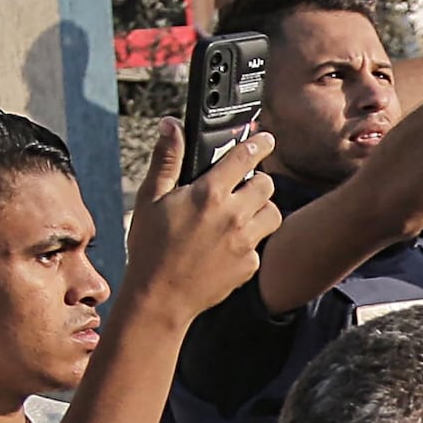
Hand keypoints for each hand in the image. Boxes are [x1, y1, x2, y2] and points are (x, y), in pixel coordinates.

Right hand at [123, 113, 279, 322]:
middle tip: (241, 186)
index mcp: (209, 194)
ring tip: (238, 214)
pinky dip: (250, 240)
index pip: (245, 157)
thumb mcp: (150, 198)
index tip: (266, 138)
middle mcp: (233, 215)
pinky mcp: (250, 264)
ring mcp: (245, 241)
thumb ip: (166, 159)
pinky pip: (261, 243)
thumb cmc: (150, 247)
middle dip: (256, 181)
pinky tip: (227, 244)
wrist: (160, 298)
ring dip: (260, 209)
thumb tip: (171, 124)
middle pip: (267, 184)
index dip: (258, 143)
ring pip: (272, 213)